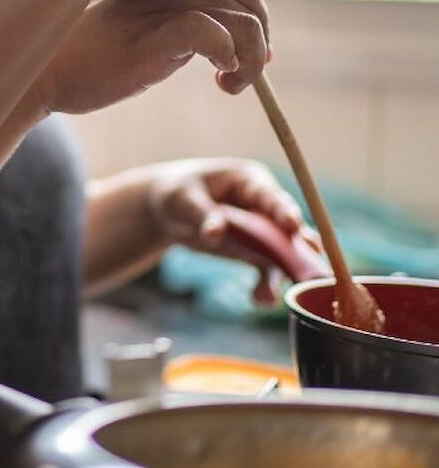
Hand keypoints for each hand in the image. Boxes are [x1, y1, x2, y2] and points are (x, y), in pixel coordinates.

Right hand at [35, 0, 271, 114]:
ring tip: (230, 85)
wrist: (52, 72)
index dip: (255, 19)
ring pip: (244, 20)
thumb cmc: (100, 57)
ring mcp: (164, 3)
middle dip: (259, 43)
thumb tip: (250, 40)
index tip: (245, 56)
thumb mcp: (152, 29)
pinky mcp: (156, 31)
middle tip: (240, 78)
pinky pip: (216, 33)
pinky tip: (218, 76)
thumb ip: (193, 21)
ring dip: (251, 60)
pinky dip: (229, 57)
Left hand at [145, 158, 318, 303]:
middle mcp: (264, 206)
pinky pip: (266, 269)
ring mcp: (263, 231)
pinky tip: (258, 299)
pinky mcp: (254, 252)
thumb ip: (202, 215)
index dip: (284, 212)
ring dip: (281, 276)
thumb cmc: (177, 193)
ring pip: (281, 254)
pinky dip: (265, 285)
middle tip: (313, 271)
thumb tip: (215, 233)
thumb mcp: (183, 199)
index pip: (271, 196)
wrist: (167, 210)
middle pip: (288, 229)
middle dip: (299, 251)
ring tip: (268, 296)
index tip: (294, 227)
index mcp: (250, 181)